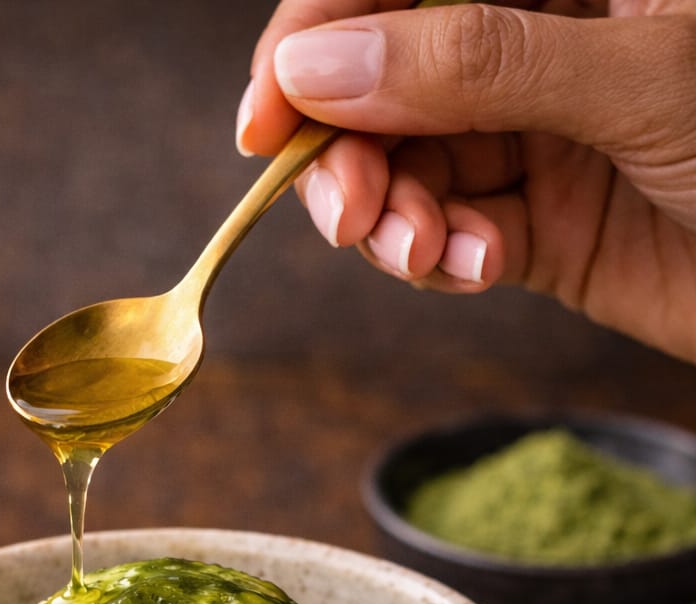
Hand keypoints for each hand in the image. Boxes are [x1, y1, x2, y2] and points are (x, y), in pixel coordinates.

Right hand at [234, 0, 695, 362]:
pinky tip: (475, 267)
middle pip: (385, 79)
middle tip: (345, 212)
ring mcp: (536, 133)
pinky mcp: (542, 225)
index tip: (266, 115)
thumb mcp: (636, 73)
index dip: (318, 37)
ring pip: (409, 167)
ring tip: (418, 250)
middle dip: (350, 149)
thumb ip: (476, 62)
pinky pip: (454, 237)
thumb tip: (324, 67)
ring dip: (391, 217)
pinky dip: (443, 260)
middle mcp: (536, 42)